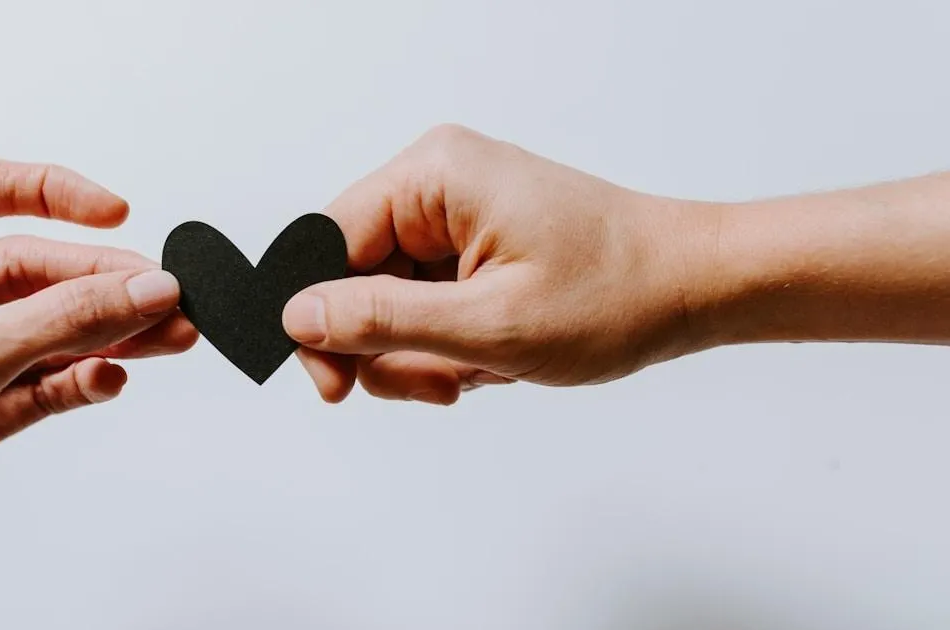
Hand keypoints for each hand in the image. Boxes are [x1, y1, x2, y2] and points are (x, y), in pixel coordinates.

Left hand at [0, 161, 196, 627]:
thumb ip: (59, 321)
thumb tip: (140, 287)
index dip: (49, 192)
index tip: (114, 213)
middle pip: (31, 270)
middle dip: (102, 282)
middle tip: (165, 298)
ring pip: (46, 331)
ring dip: (108, 333)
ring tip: (168, 337)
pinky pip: (43, 385)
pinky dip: (80, 381)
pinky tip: (108, 381)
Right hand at [284, 125, 703, 403]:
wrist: (694, 287)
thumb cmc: (616, 293)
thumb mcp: (489, 323)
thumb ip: (382, 320)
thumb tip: (297, 317)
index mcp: (433, 175)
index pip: (325, 242)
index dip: (318, 319)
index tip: (335, 385)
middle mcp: (437, 184)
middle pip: (354, 278)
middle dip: (389, 347)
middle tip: (440, 383)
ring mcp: (456, 215)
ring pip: (389, 302)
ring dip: (424, 354)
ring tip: (480, 370)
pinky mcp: (473, 245)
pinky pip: (424, 304)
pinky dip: (448, 345)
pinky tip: (493, 358)